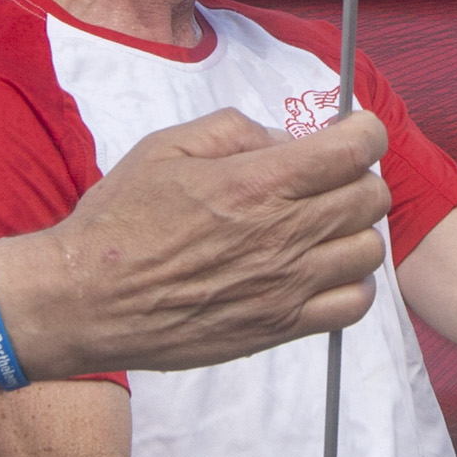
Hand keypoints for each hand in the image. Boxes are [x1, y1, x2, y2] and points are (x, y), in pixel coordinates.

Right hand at [0, 108, 391, 373]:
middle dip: (358, 176)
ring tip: (321, 225)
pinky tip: (321, 270)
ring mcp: (285, 286)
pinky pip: (353, 305)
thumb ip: (235, 131)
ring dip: (354, 230)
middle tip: (329, 177)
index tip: (353, 131)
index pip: (353, 150)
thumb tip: (287, 140)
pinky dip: (351, 283)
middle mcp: (281, 234)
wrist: (86, 299)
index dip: (365, 132)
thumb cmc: (119, 221)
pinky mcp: (278, 326)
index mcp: (256, 182)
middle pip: (370, 197)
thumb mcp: (166, 147)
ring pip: (369, 250)